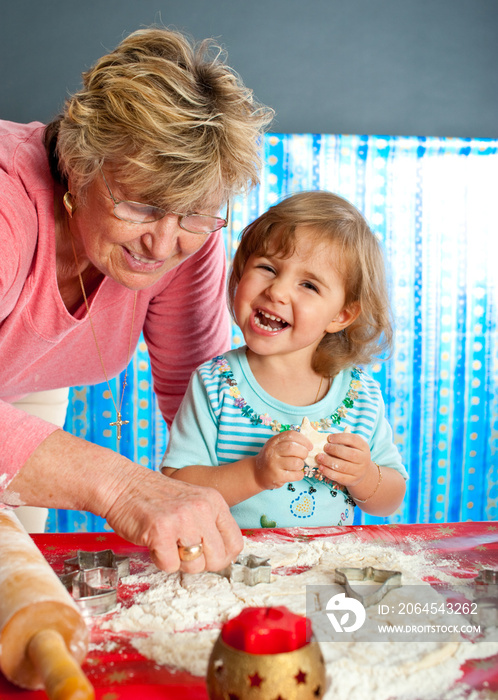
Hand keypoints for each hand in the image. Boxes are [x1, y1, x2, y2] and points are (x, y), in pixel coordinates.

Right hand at [103, 466, 242, 573]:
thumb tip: (222, 556)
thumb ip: (209, 523)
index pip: (235, 542)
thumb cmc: (155, 497)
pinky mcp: (160, 532)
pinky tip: (153, 543)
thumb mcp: (193, 502)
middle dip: (200, 563)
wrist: (121, 485)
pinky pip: (171, 566)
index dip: (223, 557)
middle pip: (217, 559)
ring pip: (195, 565)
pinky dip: (160, 560)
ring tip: (167, 543)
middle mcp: (202, 509)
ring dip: (179, 562)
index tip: (209, 557)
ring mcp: (182, 520)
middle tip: (183, 552)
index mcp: (214, 501)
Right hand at [254, 431, 311, 489]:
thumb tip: (308, 443)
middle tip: (304, 456)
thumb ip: (288, 442)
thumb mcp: (275, 446)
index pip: (291, 435)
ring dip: (301, 464)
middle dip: (304, 452)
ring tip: (297, 465)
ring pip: (297, 462)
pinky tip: (294, 473)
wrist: (256, 473)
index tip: (309, 446)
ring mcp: (274, 465)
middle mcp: (272, 452)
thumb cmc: (271, 458)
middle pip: (293, 448)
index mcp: (273, 442)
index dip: (303, 440)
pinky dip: (299, 474)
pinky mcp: (277, 477)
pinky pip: (296, 475)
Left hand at [316, 431, 374, 489]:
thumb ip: (342, 441)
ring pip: (343, 466)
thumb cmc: (352, 454)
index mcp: (363, 446)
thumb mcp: (351, 446)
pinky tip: (321, 467)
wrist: (362, 472)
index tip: (329, 438)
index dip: (340, 438)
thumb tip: (326, 439)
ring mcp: (359, 471)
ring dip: (329, 461)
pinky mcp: (352, 481)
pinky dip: (328, 472)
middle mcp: (364, 459)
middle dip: (335, 450)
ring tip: (319, 457)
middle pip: (350, 454)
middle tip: (324, 448)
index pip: (353, 440)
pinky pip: (339, 477)